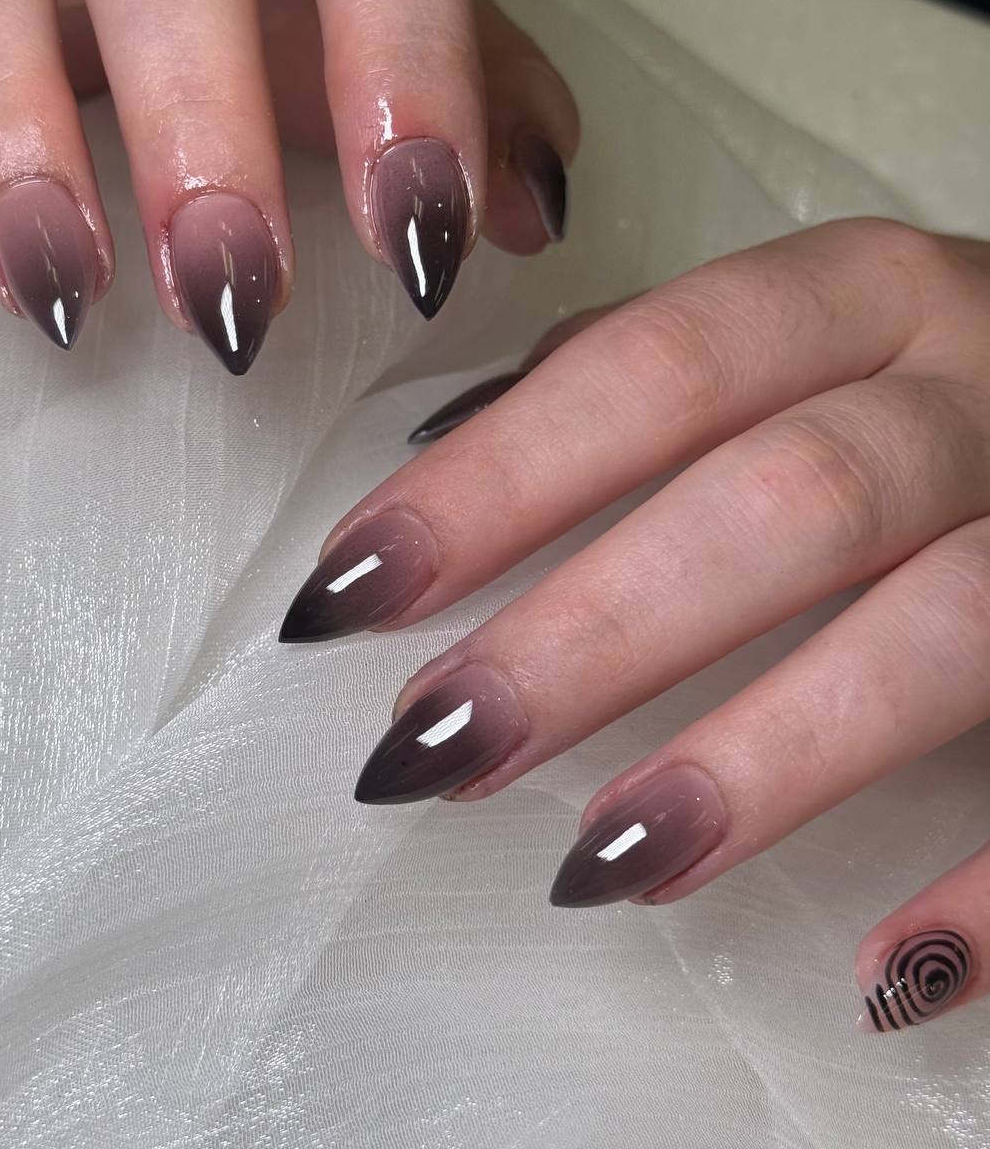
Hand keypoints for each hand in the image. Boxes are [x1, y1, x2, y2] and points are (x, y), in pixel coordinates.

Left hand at [279, 218, 989, 1033]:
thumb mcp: (787, 340)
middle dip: (592, 633)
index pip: (650, 369)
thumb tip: (435, 444)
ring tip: (599, 863)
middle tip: (434, 743)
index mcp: (856, 298)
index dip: (492, 484)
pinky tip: (879, 979)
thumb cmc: (904, 387)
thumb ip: (630, 378)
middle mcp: (978, 388)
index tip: (350, 596)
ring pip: (941, 633)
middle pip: (785, 500)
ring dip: (761, 762)